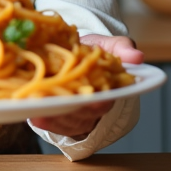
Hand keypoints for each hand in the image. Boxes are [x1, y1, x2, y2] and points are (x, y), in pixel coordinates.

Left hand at [29, 34, 143, 139]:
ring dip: (52, 116)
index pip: (105, 102)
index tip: (91, 100)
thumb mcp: (107, 44)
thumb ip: (122, 47)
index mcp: (109, 92)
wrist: (71, 55)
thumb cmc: (91, 51)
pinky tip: (33, 112)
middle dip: (69, 110)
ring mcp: (76, 117)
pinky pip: (52, 125)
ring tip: (37, 104)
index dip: (98, 103)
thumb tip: (137, 56)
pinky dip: (43, 119)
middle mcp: (93, 110)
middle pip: (83, 116)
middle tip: (54, 101)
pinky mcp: (59, 120)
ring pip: (66, 122)